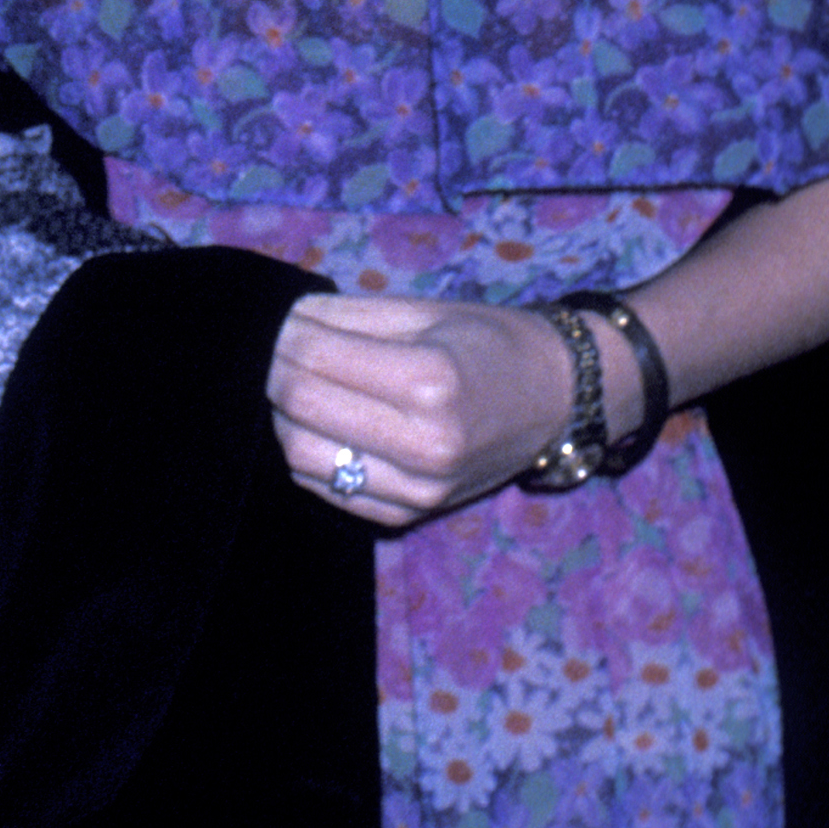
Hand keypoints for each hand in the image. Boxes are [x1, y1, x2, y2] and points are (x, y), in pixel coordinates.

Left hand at [266, 293, 577, 528]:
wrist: (557, 400)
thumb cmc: (490, 343)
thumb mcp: (422, 311)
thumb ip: (344, 316)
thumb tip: (279, 317)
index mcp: (429, 381)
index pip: (313, 361)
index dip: (278, 337)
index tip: (271, 321)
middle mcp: (424, 446)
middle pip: (299, 409)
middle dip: (272, 371)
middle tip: (273, 349)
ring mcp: (418, 490)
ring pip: (300, 455)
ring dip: (283, 415)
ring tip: (298, 384)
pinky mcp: (410, 515)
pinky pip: (328, 488)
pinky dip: (308, 453)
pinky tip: (322, 424)